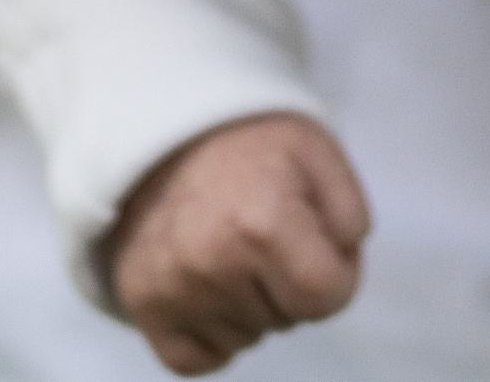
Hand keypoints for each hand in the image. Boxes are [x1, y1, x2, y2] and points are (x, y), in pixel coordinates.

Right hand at [104, 113, 370, 375]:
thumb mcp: (317, 152)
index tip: (315, 239)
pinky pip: (196, 359)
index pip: (327, 299)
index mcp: (262, 224)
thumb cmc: (250, 143)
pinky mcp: (141, 305)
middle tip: (264, 231)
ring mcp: (171, 289)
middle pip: (288, 319)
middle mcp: (212, 264)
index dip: (335, 271)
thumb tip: (341, 272)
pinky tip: (211, 287)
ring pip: (247, 338)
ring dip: (250, 305)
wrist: (163, 130)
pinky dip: (212, 333)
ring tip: (231, 248)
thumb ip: (349, 217)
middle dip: (289, 283)